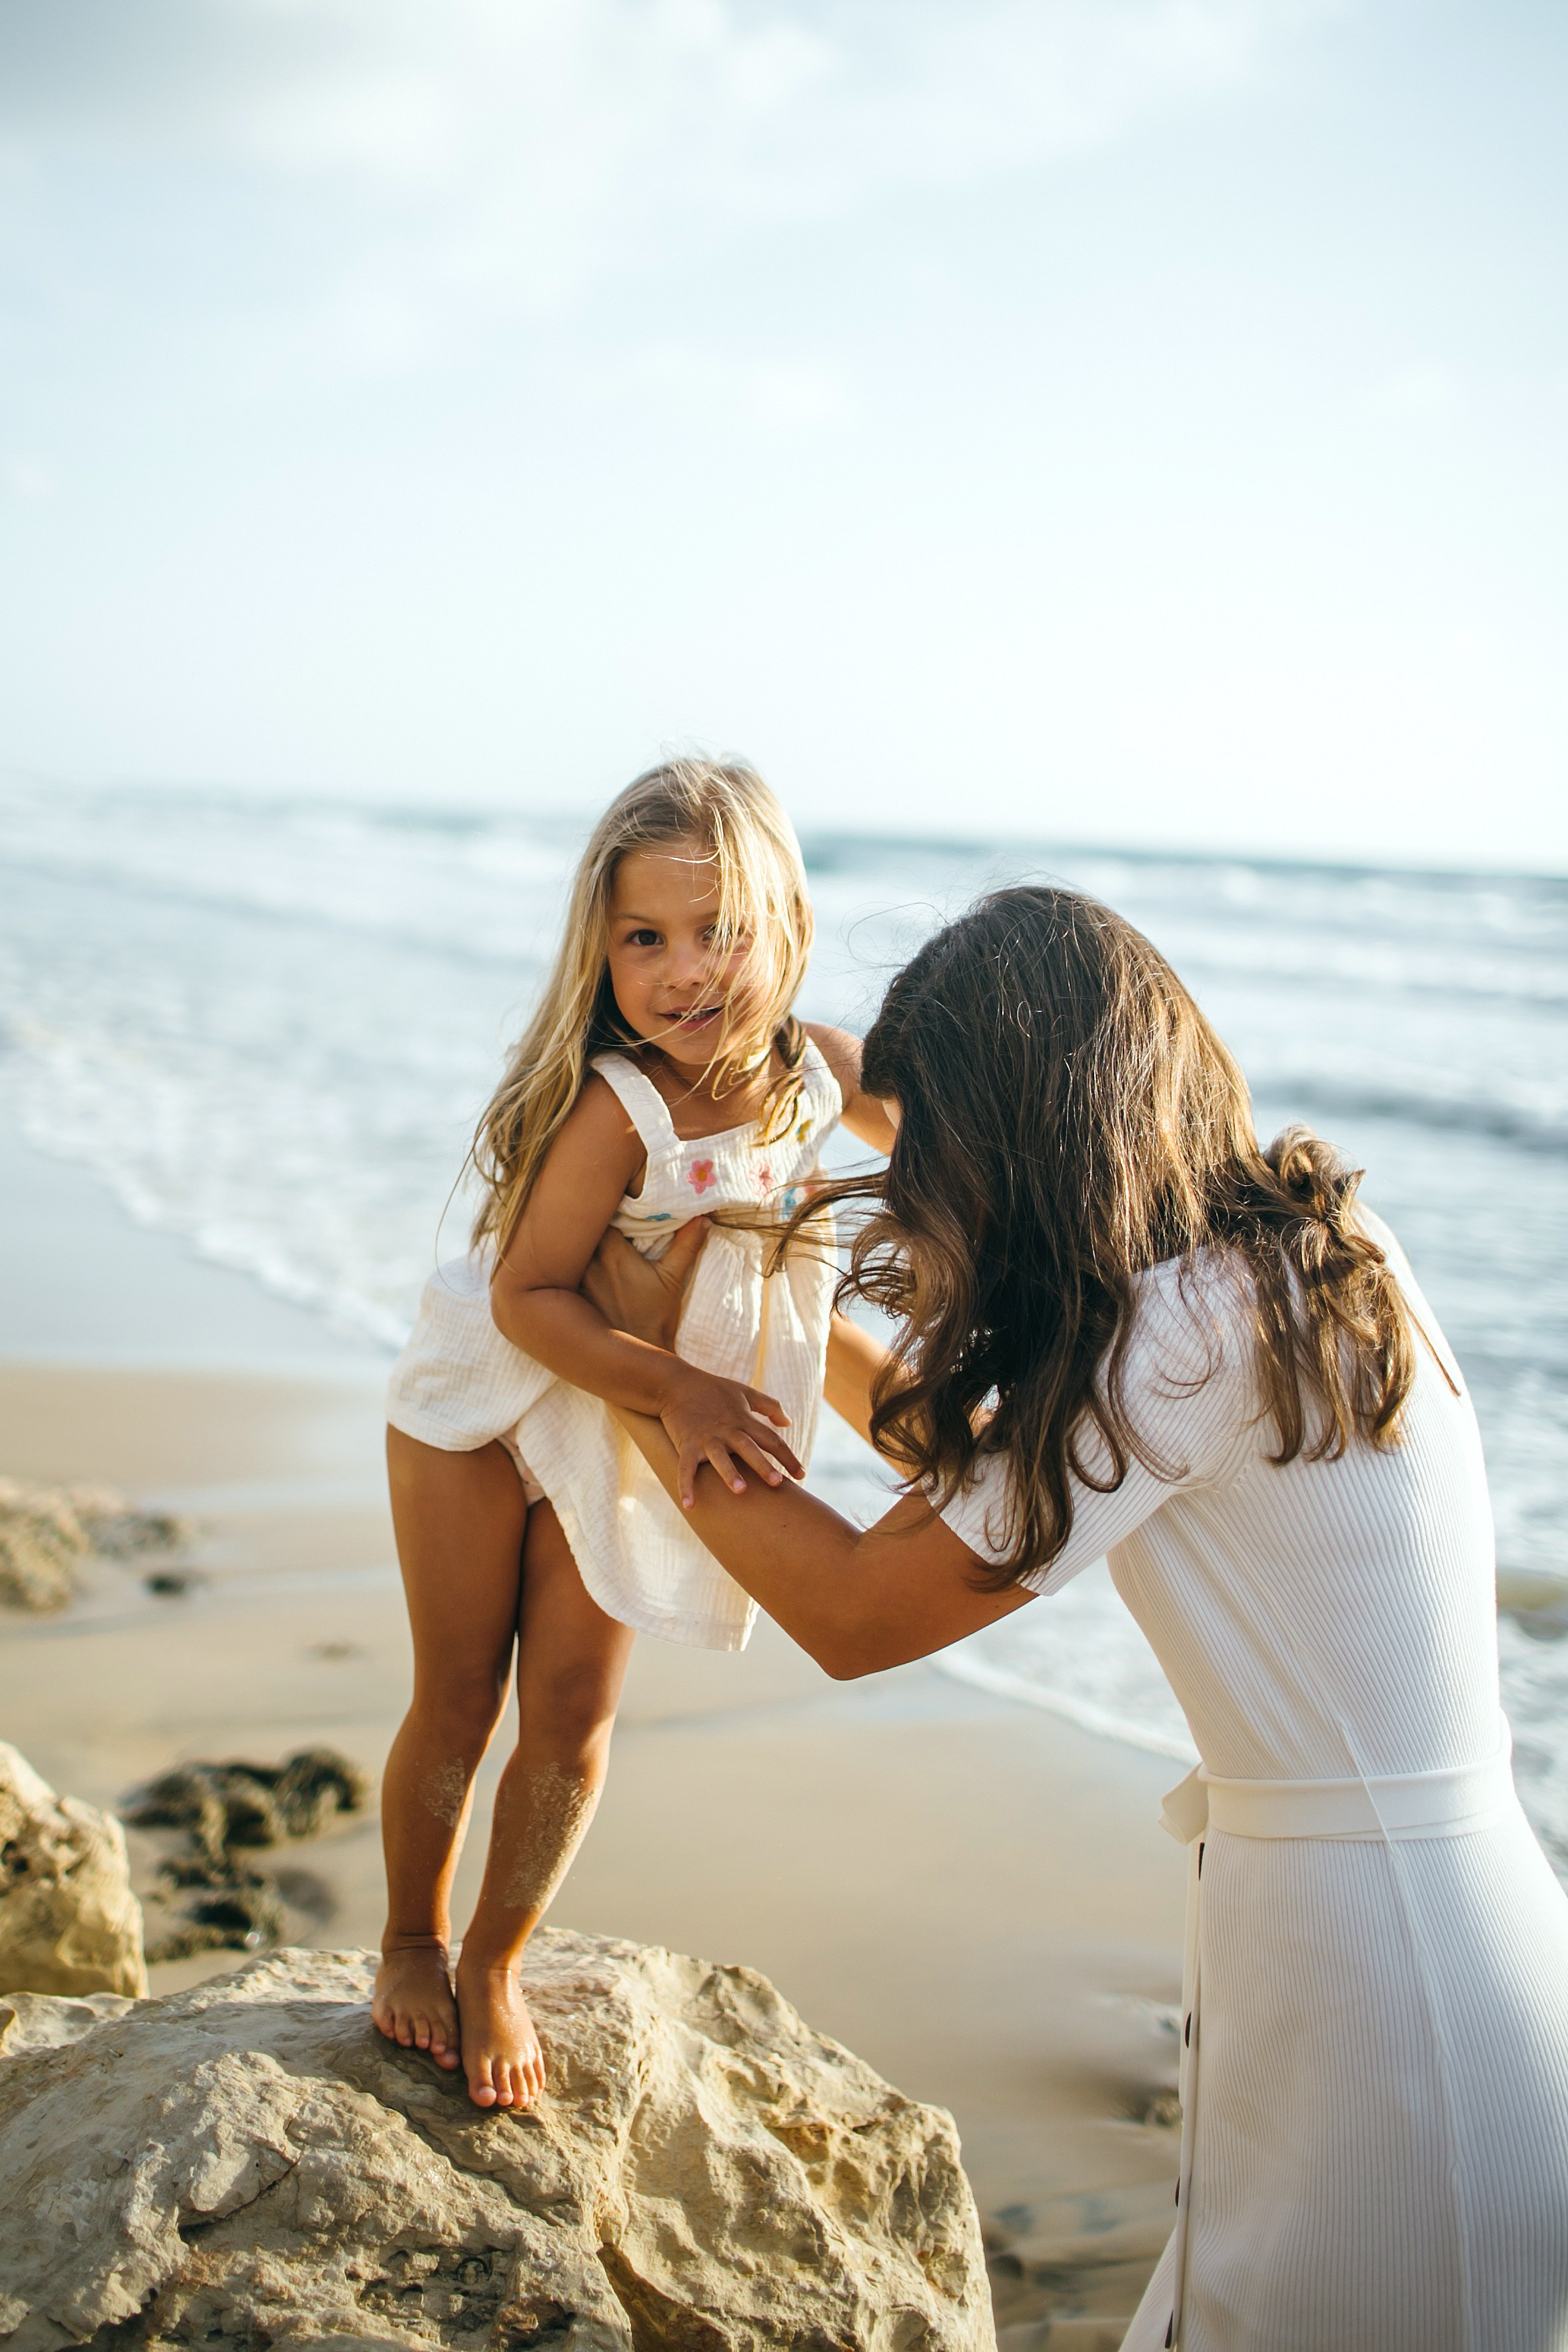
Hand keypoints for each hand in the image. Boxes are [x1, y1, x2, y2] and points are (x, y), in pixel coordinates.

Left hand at [581, 1218, 709, 1349]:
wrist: (637, 1353)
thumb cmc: (657, 1315)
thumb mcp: (673, 1278)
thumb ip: (686, 1245)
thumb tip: (705, 1219)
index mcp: (614, 1255)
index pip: (601, 1219)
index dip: (605, 1212)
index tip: (614, 1212)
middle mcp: (591, 1265)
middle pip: (583, 1233)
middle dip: (590, 1227)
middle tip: (600, 1224)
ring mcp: (578, 1282)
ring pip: (570, 1253)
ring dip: (580, 1247)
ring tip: (587, 1245)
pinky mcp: (572, 1298)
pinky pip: (564, 1274)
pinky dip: (569, 1268)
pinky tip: (576, 1269)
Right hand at [658, 1363, 803, 1506]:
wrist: (676, 1384)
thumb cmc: (714, 1389)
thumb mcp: (745, 1392)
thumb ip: (770, 1406)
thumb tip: (788, 1423)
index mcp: (744, 1420)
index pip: (771, 1440)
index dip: (788, 1457)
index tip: (801, 1474)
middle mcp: (727, 1431)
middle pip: (749, 1448)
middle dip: (763, 1465)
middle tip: (777, 1483)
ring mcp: (706, 1439)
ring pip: (720, 1458)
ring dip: (729, 1473)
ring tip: (740, 1490)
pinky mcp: (686, 1445)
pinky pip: (686, 1468)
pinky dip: (686, 1486)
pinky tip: (690, 1505)